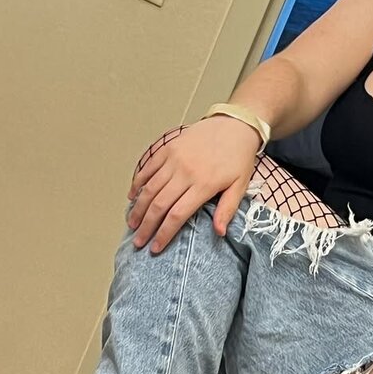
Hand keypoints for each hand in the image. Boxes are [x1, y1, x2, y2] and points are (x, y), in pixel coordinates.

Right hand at [126, 116, 261, 253]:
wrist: (235, 125)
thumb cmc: (239, 157)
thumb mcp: (240, 185)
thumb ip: (227, 209)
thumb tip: (219, 232)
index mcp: (204, 184)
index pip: (177, 215)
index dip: (164, 234)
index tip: (156, 248)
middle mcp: (186, 172)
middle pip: (159, 205)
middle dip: (146, 227)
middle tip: (138, 241)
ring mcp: (174, 159)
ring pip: (149, 188)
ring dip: (138, 208)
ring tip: (132, 224)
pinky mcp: (169, 148)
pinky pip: (148, 168)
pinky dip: (138, 183)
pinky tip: (132, 197)